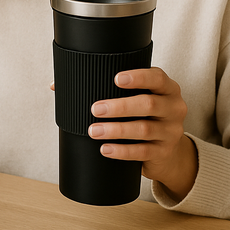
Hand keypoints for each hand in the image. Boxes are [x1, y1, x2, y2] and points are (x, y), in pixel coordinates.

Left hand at [89, 68, 196, 200]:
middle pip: (149, 104)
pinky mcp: (163, 152)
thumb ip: (104, 88)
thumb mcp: (135, 98)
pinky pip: (142, 152)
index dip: (138, 77)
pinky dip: (122, 151)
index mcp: (167, 88)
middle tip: (95, 108)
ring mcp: (171, 131)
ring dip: (116, 130)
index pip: (157, 77)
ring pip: (144, 130)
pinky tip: (105, 149)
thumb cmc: (142, 116)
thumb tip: (56, 85)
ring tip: (93, 131)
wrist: (167, 152)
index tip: (116, 79)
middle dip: (120, 106)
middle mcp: (174, 108)